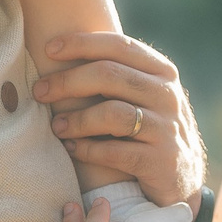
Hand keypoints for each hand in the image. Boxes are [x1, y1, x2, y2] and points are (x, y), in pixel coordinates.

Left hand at [33, 31, 205, 207]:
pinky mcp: (161, 161)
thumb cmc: (148, 129)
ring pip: (112, 114)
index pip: (119, 45)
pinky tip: (73, 149)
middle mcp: (168, 95)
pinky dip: (88, 149)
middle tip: (40, 91)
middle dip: (67, 81)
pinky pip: (115, 152)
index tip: (49, 49)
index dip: (81, 43)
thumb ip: (119, 74)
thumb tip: (61, 48)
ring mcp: (168, 128)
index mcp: (162, 72)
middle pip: (109, 75)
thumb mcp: (144, 96)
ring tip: (56, 127)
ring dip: (77, 120)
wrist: (181, 178)